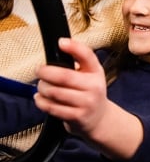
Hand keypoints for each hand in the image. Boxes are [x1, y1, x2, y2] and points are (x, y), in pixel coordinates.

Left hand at [34, 38, 142, 158]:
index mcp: (96, 71)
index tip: (61, 42)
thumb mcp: (90, 74)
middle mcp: (94, 87)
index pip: (87, 56)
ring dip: (42, 88)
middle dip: (45, 72)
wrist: (99, 119)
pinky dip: (41, 102)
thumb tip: (58, 47)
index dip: (74, 47)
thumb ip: (78, 62)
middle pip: (64, 76)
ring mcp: (86, 103)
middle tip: (39, 71)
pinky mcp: (77, 117)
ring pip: (55, 93)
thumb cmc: (89, 92)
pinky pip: (52, 107)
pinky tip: (40, 98)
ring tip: (41, 86)